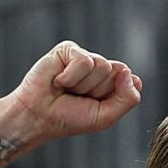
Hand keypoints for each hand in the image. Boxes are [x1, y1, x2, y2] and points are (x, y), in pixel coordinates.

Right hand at [9, 41, 142, 143]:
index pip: (131, 81)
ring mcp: (84, 57)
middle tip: (78, 98)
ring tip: (67, 90)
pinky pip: (84, 60)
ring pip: (102, 65)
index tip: (95, 106)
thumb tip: (130, 73)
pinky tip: (58, 81)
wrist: (36, 116)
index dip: (113, 96)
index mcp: (112, 83)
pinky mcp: (69, 49)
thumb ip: (127, 99)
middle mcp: (100, 68)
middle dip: (98, 91)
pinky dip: (71, 77)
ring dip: (83, 85)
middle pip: (117, 71)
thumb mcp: (105, 117)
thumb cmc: (68, 118)